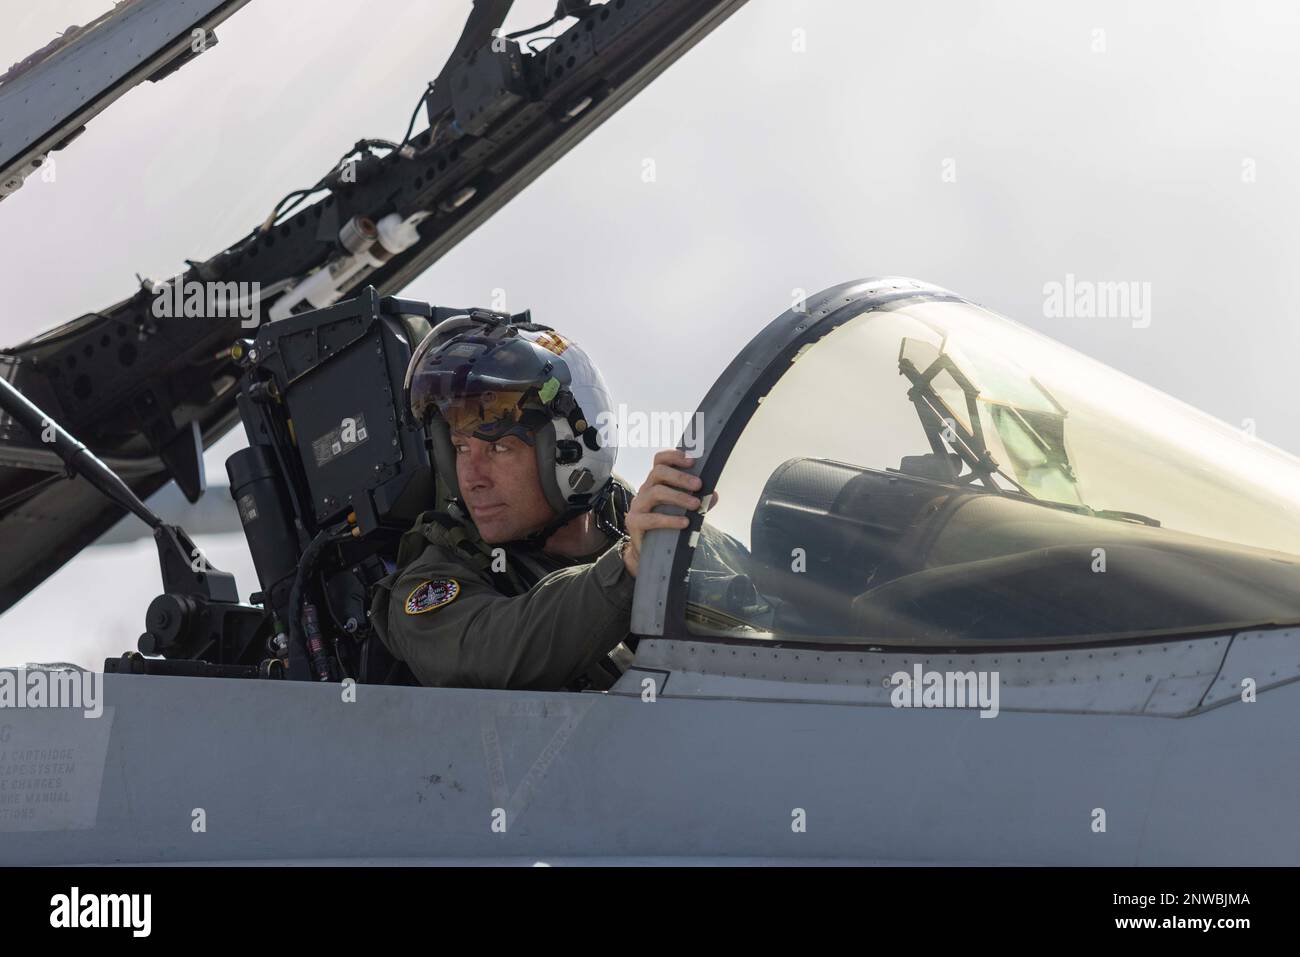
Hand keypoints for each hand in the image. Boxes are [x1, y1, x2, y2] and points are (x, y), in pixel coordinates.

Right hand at [622, 449, 715, 576]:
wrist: (648, 551)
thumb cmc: (667, 525)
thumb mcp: (684, 510)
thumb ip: (698, 501)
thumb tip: (713, 495)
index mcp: (656, 482)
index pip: (660, 460)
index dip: (674, 456)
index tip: (692, 460)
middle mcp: (645, 489)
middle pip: (658, 472)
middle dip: (680, 477)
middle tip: (699, 485)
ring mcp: (638, 505)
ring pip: (656, 492)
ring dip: (678, 497)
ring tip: (696, 505)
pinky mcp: (634, 522)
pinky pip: (652, 518)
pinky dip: (670, 520)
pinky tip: (685, 523)